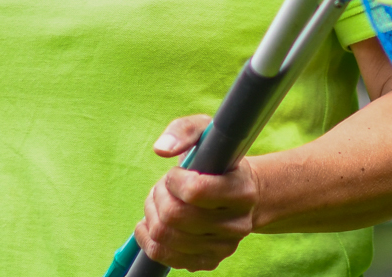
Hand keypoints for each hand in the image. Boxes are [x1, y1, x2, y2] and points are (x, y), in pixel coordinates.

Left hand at [134, 115, 261, 271]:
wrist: (244, 194)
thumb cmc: (220, 159)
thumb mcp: (207, 132)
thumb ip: (183, 130)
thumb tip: (161, 149)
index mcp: (242, 191)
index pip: (196, 191)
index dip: (174, 180)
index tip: (175, 173)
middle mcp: (237, 224)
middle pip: (175, 216)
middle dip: (158, 196)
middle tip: (163, 186)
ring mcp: (224, 247)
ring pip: (165, 237)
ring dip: (151, 214)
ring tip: (159, 202)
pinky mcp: (208, 261)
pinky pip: (164, 256)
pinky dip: (147, 238)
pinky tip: (150, 222)